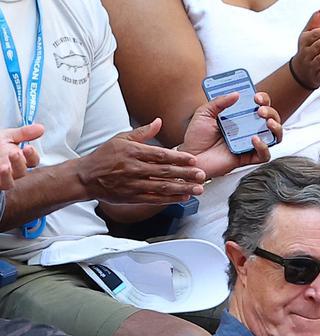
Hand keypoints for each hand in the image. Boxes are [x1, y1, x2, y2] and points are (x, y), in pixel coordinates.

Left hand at [0, 124, 42, 190]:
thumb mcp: (9, 136)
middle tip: (14, 153)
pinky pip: (2, 184)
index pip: (33, 160)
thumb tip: (41, 128)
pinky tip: (2, 169)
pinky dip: (3, 178)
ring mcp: (5, 177)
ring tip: (5, 167)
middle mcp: (14, 170)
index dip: (32, 156)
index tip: (28, 148)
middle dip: (19, 162)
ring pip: (11, 182)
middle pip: (22, 171)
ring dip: (8, 175)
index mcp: (21, 159)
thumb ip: (24, 133)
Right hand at [77, 119, 205, 204]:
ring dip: (183, 188)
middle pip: (165, 172)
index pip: (161, 155)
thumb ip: (142, 132)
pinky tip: (183, 198)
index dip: (179, 158)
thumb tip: (158, 122)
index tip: (193, 159)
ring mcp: (135, 184)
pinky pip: (156, 199)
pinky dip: (171, 199)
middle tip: (202, 175)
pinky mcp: (134, 197)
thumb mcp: (121, 139)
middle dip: (186, 174)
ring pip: (163, 187)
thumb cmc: (104, 157)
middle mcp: (135, 168)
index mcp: (133, 152)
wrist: (87, 177)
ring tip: (198, 189)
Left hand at [181, 92, 281, 179]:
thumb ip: (219, 102)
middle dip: (270, 112)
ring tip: (267, 123)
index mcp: (239, 118)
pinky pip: (264, 156)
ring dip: (276, 129)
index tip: (256, 97)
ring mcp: (248, 145)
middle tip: (260, 111)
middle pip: (270, 120)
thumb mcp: (204, 112)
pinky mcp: (247, 158)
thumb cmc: (197, 137)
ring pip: (274, 138)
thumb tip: (236, 94)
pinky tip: (255, 140)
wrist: (191, 157)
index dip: (263, 100)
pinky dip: (264, 148)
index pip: (258, 106)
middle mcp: (247, 130)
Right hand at [290, 8, 319, 89]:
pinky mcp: (319, 77)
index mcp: (305, 41)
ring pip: (319, 60)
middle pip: (317, 46)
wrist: (302, 71)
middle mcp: (307, 54)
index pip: (315, 35)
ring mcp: (312, 66)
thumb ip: (316, 21)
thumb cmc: (309, 48)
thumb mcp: (309, 34)